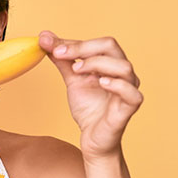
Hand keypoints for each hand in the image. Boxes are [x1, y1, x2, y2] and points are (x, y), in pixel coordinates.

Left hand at [39, 31, 142, 160]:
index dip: (74, 43)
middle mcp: (122, 73)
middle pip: (111, 46)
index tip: (50, 45)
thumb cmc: (89, 109)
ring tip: (77, 70)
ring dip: (97, 63)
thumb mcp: (73, 80)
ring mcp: (129, 89)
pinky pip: (132, 92)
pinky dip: (117, 84)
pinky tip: (101, 83)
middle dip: (83, 48)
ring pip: (123, 66)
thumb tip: (45, 38)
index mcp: (110, 63)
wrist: (93, 139)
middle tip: (61, 54)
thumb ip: (62, 61)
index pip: (96, 43)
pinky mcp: (130, 107)